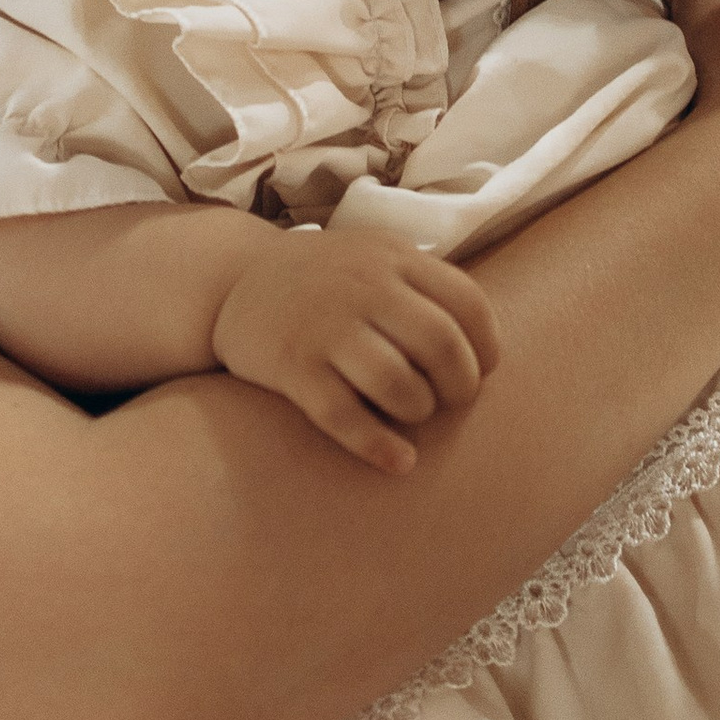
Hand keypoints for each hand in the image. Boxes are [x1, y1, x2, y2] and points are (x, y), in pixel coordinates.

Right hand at [213, 232, 498, 476]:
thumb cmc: (324, 280)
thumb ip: (424, 286)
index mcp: (394, 258)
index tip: (482, 370)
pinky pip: (344, 416)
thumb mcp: (375, 258)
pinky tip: (398, 461)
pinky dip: (378, 446)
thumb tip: (483, 346)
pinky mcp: (292, 366)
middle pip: (441, 345)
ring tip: (413, 414)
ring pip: (398, 383)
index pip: (468, 302)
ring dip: (419, 411)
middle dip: (460, 386)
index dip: (486, 346)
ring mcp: (325, 326)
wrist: (233, 281)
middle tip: (451, 401)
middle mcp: (363, 286)